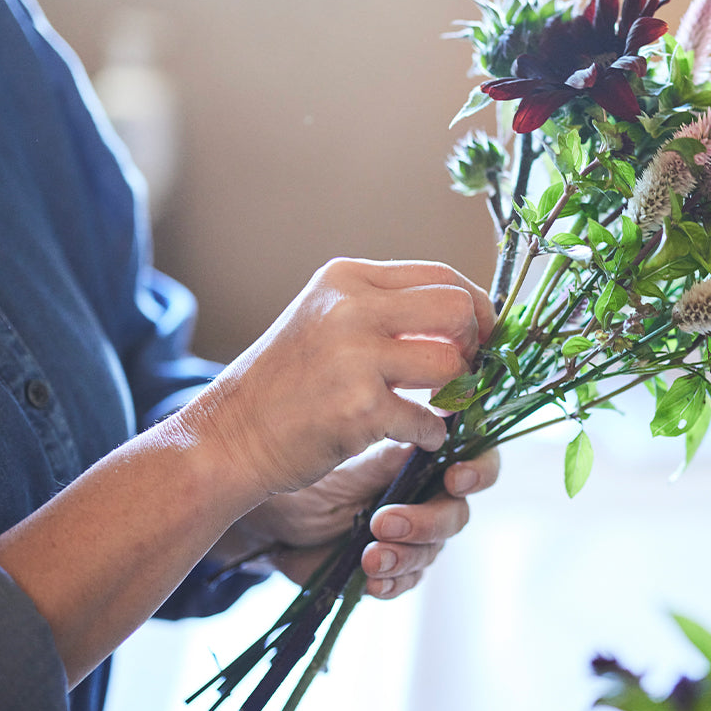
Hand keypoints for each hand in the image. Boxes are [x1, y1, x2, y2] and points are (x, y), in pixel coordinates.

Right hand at [173, 258, 494, 502]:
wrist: (228, 436)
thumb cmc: (286, 384)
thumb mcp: (326, 320)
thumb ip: (384, 310)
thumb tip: (463, 314)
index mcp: (346, 279)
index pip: (441, 274)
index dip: (476, 306)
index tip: (482, 334)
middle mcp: (350, 308)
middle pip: (457, 309)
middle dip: (473, 343)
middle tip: (463, 371)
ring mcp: (354, 357)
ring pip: (451, 364)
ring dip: (455, 393)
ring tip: (437, 405)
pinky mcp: (359, 408)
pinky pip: (428, 419)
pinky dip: (430, 434)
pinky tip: (413, 436)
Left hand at [216, 440, 500, 598]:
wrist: (271, 519)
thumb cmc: (308, 473)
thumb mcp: (351, 460)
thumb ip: (395, 453)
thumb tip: (437, 426)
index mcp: (424, 458)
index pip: (474, 459)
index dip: (478, 469)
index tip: (455, 478)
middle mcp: (425, 495)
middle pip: (457, 512)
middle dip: (428, 522)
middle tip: (385, 523)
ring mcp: (411, 534)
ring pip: (434, 550)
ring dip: (405, 555)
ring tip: (368, 556)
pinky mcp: (392, 566)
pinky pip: (409, 580)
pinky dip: (393, 581)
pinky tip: (371, 580)